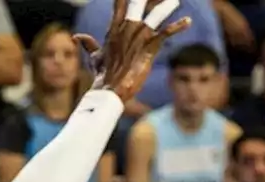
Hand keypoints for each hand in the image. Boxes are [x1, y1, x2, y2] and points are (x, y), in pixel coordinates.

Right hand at [75, 0, 191, 102]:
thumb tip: (76, 37)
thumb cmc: (103, 75)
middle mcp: (126, 29)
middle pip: (137, 4)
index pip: (119, 5)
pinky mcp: (149, 47)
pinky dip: (178, 27)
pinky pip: (166, 33)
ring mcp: (138, 37)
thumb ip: (88, 45)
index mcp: (114, 30)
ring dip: (166, 6)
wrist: (110, 89)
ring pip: (155, 15)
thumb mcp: (95, 57)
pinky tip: (188, 21)